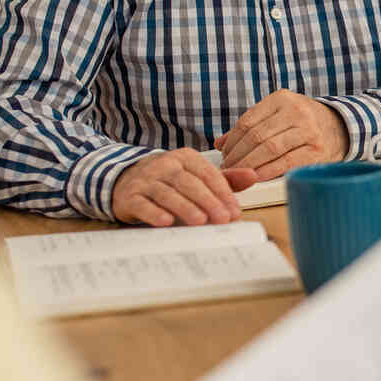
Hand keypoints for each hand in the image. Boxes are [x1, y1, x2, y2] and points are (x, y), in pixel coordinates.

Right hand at [110, 148, 255, 226]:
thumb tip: (254, 175)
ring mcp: (146, 179)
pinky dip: (153, 213)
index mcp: (185, 158)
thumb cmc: (169, 181)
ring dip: (184, 207)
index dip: (223, 193)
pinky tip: (165, 222)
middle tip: (222, 218)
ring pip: (167, 192)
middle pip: (188, 182)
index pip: (208, 174)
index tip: (234, 211)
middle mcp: (165, 165)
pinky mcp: (130, 195)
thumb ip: (225, 179)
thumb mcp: (197, 177)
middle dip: (208, 201)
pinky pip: (142, 203)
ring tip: (200, 221)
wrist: (126, 180)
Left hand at [215, 90, 347, 180]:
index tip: (224, 155)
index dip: (232, 141)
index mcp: (282, 98)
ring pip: (269, 149)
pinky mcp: (317, 150)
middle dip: (237, 155)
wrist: (341, 128)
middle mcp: (296, 111)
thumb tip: (220, 143)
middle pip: (256, 136)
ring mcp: (308, 130)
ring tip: (239, 173)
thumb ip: (250, 126)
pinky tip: (256, 177)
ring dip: (249, 164)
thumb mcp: (278, 115)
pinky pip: (286, 162)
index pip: (247, 121)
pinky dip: (268, 171)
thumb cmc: (302, 122)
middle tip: (228, 168)